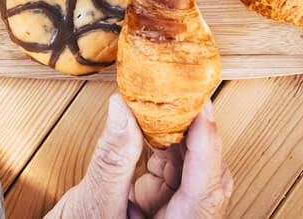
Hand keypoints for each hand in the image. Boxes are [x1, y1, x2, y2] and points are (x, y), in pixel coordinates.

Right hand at [47, 94, 231, 218]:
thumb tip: (122, 108)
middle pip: (207, 177)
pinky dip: (165, 147)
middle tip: (183, 97)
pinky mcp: (165, 207)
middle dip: (196, 135)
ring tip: (163, 106)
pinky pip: (175, 171)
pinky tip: (153, 127)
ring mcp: (177, 216)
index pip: (206, 188)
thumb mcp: (95, 205)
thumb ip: (112, 159)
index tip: (201, 105)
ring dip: (179, 137)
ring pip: (193, 171)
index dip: (207, 142)